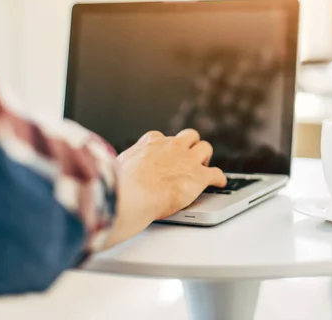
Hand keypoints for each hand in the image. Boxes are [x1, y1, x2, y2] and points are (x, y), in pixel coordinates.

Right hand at [103, 129, 225, 247]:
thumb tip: (111, 173)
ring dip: (205, 157)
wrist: (132, 195)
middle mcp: (171, 146)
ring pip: (205, 148)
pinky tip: (220, 183)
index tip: (164, 153)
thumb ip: (123, 167)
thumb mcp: (117, 167)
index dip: (165, 147)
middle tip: (188, 157)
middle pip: (188, 136)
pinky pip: (216, 173)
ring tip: (203, 166)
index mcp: (151, 143)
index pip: (161, 137)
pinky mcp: (199, 176)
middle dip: (190, 145)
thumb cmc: (121, 185)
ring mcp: (187, 159)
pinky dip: (219, 178)